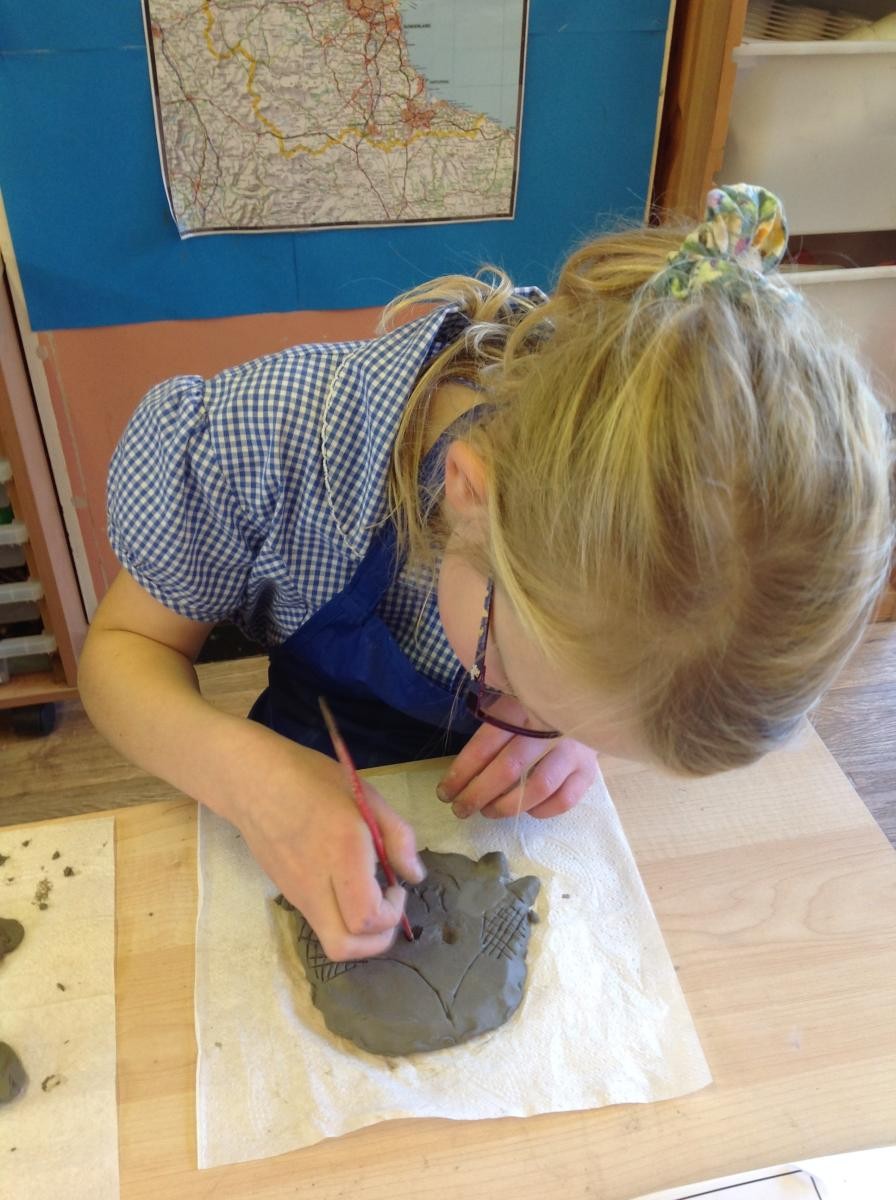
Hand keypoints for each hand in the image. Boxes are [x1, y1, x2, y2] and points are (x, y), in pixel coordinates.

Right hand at [215, 724, 423, 961]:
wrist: (253, 781)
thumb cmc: (312, 779)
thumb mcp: (365, 794)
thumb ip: (398, 835)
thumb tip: (414, 876)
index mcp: (340, 852)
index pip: (366, 917)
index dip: (392, 913)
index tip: (397, 885)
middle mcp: (315, 882)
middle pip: (344, 947)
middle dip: (376, 940)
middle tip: (386, 907)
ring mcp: (296, 892)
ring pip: (329, 941)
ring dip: (359, 935)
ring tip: (368, 899)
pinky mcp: (287, 892)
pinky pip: (319, 922)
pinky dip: (341, 919)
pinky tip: (346, 886)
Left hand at [436, 697, 596, 819]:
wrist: (586, 703)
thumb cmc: (535, 707)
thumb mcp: (509, 699)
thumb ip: (488, 718)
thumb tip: (457, 752)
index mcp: (522, 707)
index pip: (486, 744)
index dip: (462, 772)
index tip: (445, 792)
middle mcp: (549, 728)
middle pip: (509, 768)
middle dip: (478, 794)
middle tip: (460, 809)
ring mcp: (572, 751)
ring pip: (538, 787)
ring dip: (507, 806)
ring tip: (488, 812)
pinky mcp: (587, 771)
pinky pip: (564, 800)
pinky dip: (542, 810)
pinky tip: (526, 810)